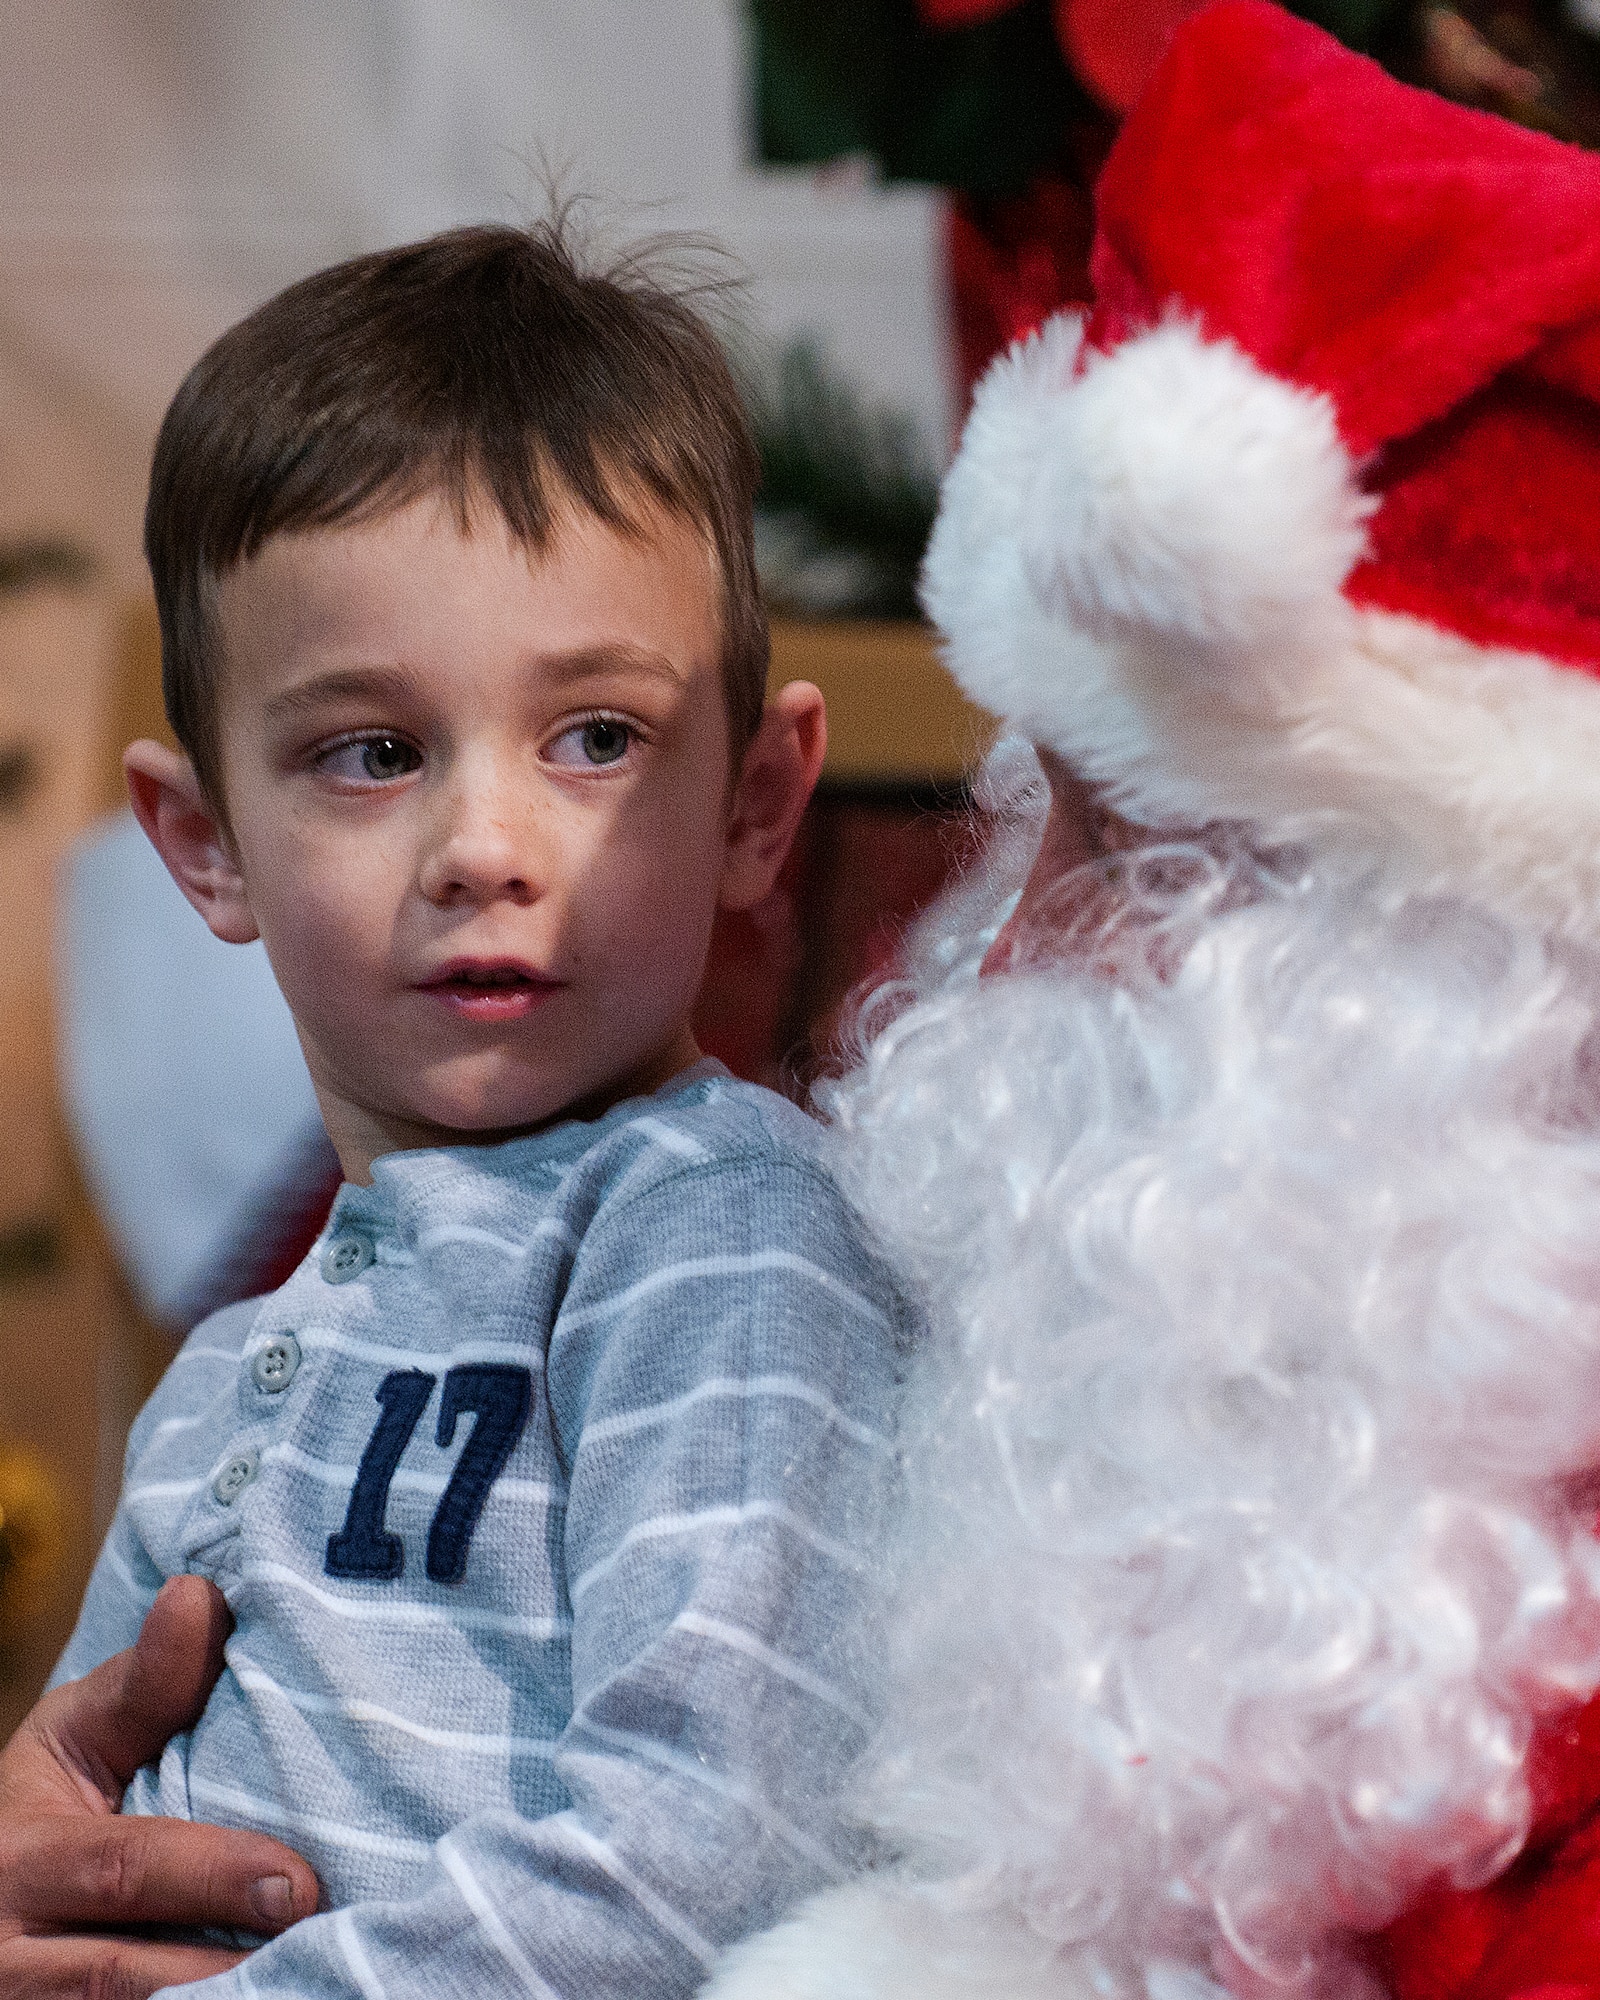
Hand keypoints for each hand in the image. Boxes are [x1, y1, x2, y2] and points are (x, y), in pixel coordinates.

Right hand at [0, 1574, 318, 1995]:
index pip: (122, 1869)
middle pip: (125, 1974)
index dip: (213, 1876)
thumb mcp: (79, 1736)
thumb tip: (199, 1596)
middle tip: (320, 1942)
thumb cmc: (54, 1800)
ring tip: (307, 1980)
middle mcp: (9, 1953)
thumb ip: (146, 1684)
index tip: (298, 1884)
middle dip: (225, 1967)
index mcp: (21, 1857)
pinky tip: (273, 1996)